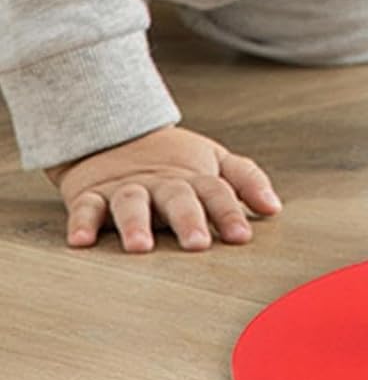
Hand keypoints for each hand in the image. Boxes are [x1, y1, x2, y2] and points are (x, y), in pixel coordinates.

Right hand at [43, 124, 282, 253]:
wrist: (117, 132)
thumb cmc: (174, 160)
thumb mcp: (215, 162)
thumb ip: (246, 181)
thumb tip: (275, 208)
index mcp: (195, 178)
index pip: (217, 192)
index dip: (229, 213)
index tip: (241, 237)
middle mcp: (163, 183)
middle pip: (178, 198)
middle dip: (188, 220)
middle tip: (197, 245)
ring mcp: (127, 187)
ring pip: (131, 202)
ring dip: (134, 223)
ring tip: (139, 247)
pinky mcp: (91, 194)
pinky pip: (85, 207)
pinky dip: (81, 222)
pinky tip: (81, 241)